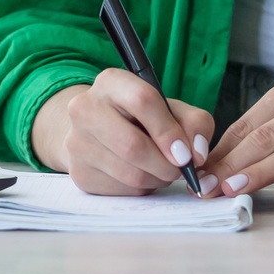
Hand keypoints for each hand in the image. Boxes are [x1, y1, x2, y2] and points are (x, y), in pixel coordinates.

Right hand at [31, 70, 214, 195]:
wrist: (98, 131)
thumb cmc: (142, 118)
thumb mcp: (171, 109)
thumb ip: (194, 123)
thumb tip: (196, 154)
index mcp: (111, 82)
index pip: (142, 101)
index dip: (169, 131)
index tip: (185, 154)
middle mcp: (85, 107)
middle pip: (133, 145)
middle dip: (166, 165)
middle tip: (179, 169)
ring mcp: (77, 141)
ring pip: (130, 173)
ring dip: (156, 179)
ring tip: (160, 170)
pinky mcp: (79, 172)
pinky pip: (121, 190)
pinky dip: (140, 188)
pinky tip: (140, 175)